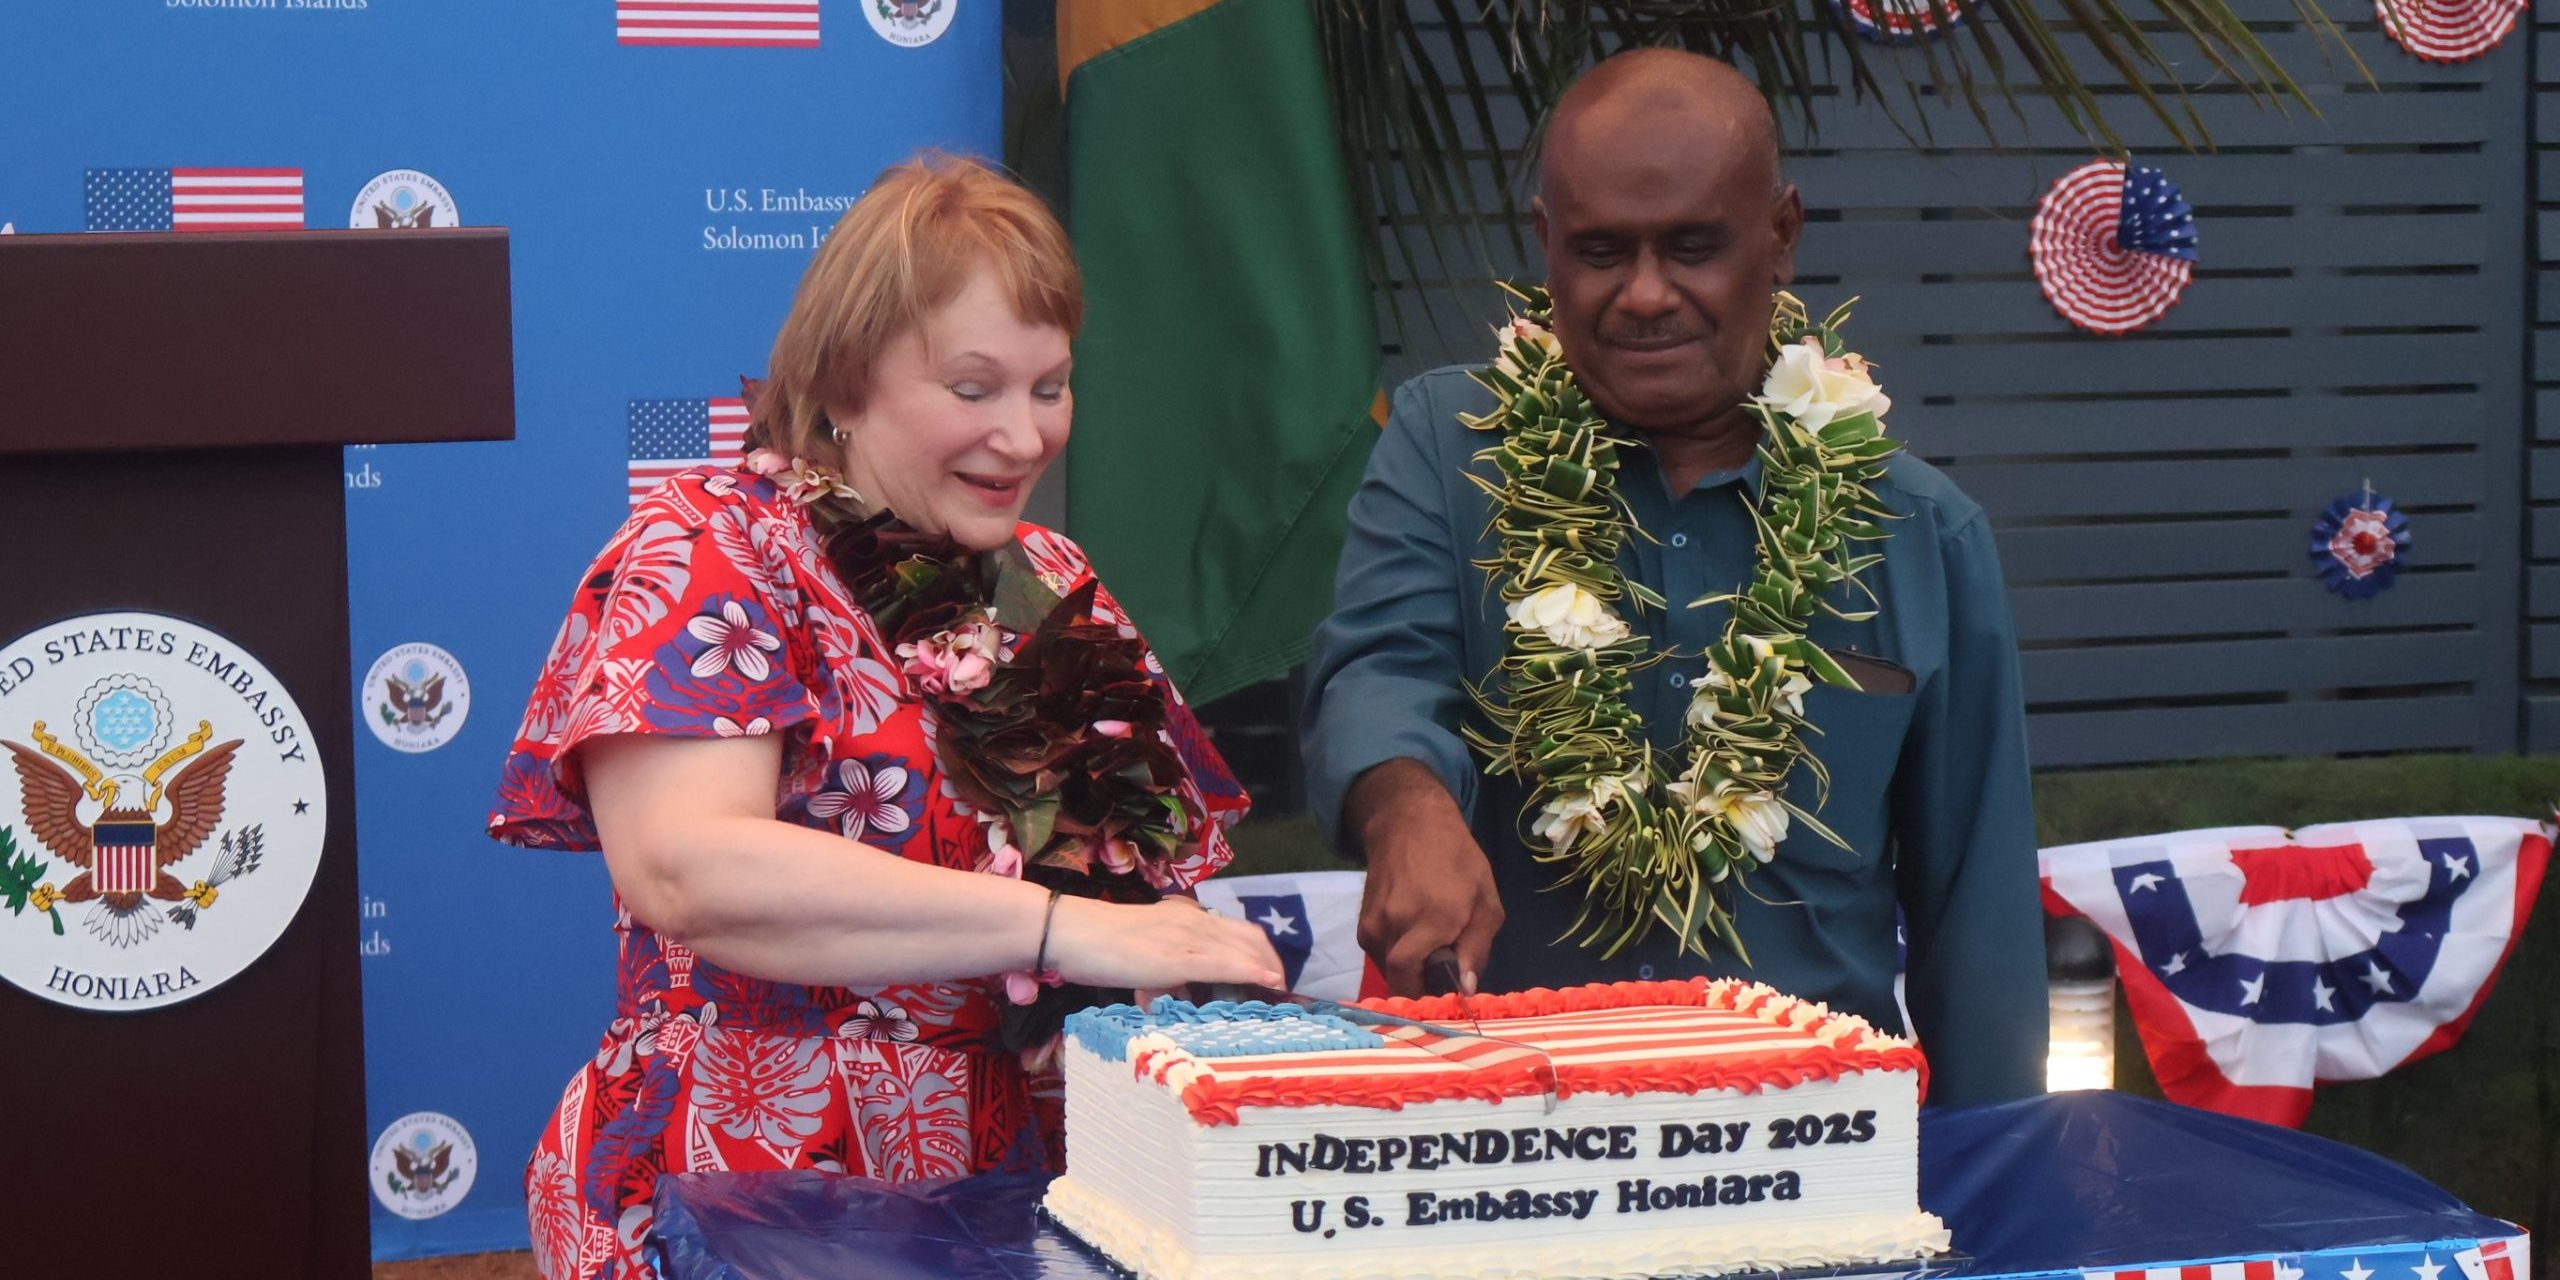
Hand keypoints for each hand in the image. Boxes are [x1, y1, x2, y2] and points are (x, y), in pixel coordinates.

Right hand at [1044, 896, 1284, 991]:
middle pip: (1250, 937)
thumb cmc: (1099, 946)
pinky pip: (1224, 964)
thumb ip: (1164, 970)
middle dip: (1272, 961)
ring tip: (1281, 991)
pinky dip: (1252, 972)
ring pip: (1243, 949)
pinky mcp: (1177, 957)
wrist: (1072, 932)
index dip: (1260, 951)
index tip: (1272, 972)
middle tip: (1283, 987)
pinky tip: (1268, 982)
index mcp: (1186, 917)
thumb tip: (1174, 994)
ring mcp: (1187, 937)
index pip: (1237, 930)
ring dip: (1268, 969)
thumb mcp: (1143, 955)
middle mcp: (1194, 921)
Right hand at [1348, 761, 1503, 996]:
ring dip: (1409, 969)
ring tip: (1430, 948)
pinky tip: (1414, 937)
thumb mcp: (1486, 903)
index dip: (1424, 999)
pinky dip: (1398, 954)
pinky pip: (1381, 953)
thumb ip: (1477, 950)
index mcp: (1430, 920)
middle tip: (1442, 977)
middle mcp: (1394, 925)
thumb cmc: (1457, 861)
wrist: (1410, 824)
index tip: (1444, 999)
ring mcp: (1372, 924)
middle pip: (1398, 980)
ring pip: (1389, 968)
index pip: (1408, 980)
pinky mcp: (1362, 923)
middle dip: (1419, 986)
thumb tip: (1464, 990)